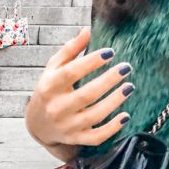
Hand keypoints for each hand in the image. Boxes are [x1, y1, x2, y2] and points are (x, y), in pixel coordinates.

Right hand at [25, 26, 133, 160]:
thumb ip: (70, 49)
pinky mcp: (76, 138)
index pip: (71, 73)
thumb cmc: (50, 88)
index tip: (110, 52)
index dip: (91, 62)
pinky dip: (112, 128)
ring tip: (130, 86)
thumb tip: (87, 30)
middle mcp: (57, 108)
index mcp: (49, 86)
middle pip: (86, 95)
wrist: (38, 124)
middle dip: (108, 80)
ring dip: (114, 101)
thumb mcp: (54, 67)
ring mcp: (67, 126)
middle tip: (126, 67)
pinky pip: (96, 137)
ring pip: (94, 116)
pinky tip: (126, 116)